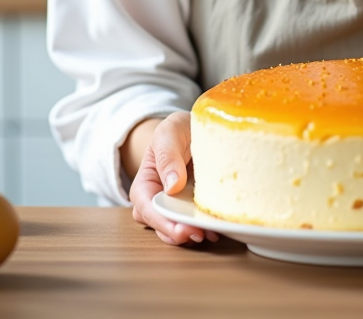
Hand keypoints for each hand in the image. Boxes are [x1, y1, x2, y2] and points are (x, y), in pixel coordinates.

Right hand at [127, 111, 218, 245]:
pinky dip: (206, 228)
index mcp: (144, 184)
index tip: (179, 229)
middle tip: (198, 234)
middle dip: (178, 234)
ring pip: (178, 229)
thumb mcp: (169, 133)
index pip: (146, 208)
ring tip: (211, 233)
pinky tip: (218, 228)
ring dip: (193, 234)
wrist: (192, 129)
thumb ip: (168, 156)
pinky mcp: (192, 208)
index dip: (161, 221)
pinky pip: (196, 223)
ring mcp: (175, 206)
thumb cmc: (175, 130)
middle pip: (161, 225)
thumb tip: (171, 187)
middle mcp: (157, 201)